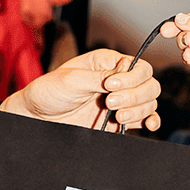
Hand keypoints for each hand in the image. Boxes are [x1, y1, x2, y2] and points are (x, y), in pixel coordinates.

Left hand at [0, 49, 160, 131]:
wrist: (38, 118)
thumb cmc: (49, 92)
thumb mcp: (70, 80)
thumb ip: (98, 78)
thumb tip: (122, 77)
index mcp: (108, 63)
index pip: (139, 67)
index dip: (131, 78)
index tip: (110, 87)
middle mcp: (118, 81)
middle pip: (149, 85)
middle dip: (135, 96)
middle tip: (111, 103)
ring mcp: (121, 101)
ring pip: (149, 103)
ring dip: (138, 110)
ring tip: (116, 116)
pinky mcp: (119, 120)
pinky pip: (145, 119)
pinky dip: (151, 121)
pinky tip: (147, 125)